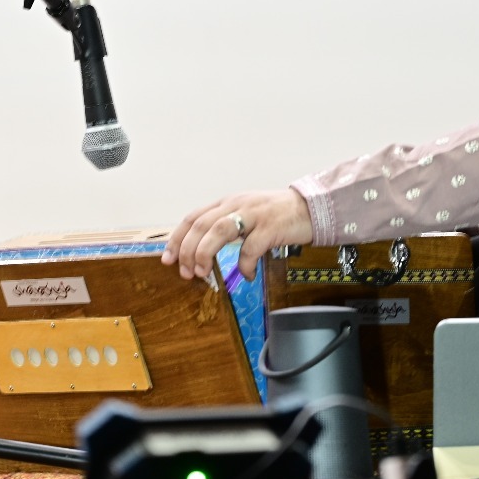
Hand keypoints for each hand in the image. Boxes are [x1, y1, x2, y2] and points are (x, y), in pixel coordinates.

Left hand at [161, 188, 313, 281]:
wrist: (310, 207)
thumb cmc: (276, 214)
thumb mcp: (245, 214)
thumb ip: (225, 226)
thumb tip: (201, 251)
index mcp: (227, 202)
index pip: (193, 217)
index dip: (177, 238)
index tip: (168, 259)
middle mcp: (236, 205)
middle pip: (201, 225)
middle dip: (188, 251)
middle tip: (186, 272)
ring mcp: (253, 215)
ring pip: (219, 231)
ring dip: (206, 254)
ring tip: (204, 273)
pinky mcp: (270, 227)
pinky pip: (250, 248)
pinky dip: (244, 265)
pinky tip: (247, 275)